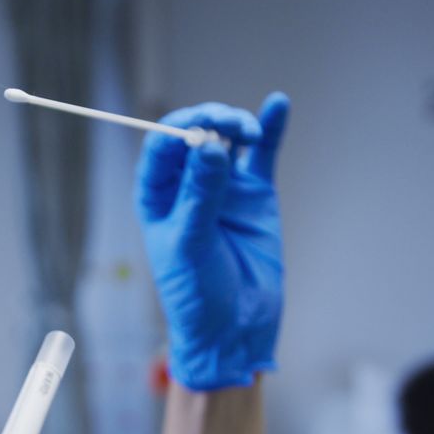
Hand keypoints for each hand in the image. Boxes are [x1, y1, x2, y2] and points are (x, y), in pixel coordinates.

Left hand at [135, 94, 289, 389]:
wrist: (235, 329)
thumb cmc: (197, 294)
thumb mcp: (192, 245)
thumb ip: (201, 196)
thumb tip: (208, 146)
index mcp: (156, 196)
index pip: (160, 150)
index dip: (176, 131)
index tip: (196, 128)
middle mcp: (187, 185)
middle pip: (194, 136)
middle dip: (209, 122)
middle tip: (226, 124)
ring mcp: (223, 186)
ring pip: (226, 139)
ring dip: (236, 124)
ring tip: (247, 130)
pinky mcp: (255, 193)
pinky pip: (261, 154)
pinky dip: (269, 129)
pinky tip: (277, 104)